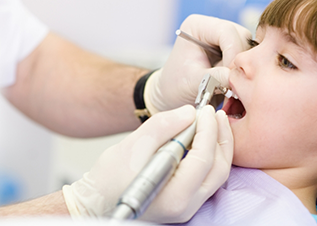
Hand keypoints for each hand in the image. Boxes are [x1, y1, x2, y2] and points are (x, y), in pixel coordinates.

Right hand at [62, 105, 232, 222]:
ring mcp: (188, 207)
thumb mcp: (132, 145)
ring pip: (217, 174)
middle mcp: (186, 206)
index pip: (203, 158)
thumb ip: (163, 126)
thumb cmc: (108, 179)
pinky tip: (204, 138)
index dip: (208, 130)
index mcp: (174, 195)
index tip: (206, 110)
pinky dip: (210, 155)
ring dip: (218, 146)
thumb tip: (189, 112)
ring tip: (213, 122)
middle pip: (219, 169)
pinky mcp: (186, 201)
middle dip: (220, 137)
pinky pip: (208, 177)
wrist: (96, 201)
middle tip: (216, 113)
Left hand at [144, 14, 250, 113]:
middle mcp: (212, 27)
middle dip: (239, 61)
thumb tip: (234, 76)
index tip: (230, 76)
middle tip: (233, 84)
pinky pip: (247, 58)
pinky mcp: (232, 51)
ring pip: (248, 48)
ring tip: (231, 86)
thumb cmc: (176, 86)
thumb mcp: (193, 82)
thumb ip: (214, 77)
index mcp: (197, 26)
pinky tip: (234, 85)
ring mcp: (223, 38)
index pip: (226, 31)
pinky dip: (243, 72)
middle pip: (240, 37)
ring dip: (243, 67)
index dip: (233, 53)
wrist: (174, 95)